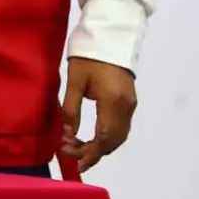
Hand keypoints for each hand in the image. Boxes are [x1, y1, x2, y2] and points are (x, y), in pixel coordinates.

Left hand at [60, 56, 136, 172]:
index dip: (89, 153)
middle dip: (93, 152)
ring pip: (119, 136)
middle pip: (113, 141)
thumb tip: (67, 135)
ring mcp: (131, 105)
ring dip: (100, 146)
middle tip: (70, 155)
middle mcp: (126, 107)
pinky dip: (107, 137)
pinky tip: (91, 137)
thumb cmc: (87, 56)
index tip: (74, 162)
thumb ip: (71, 109)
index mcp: (112, 102)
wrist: (109, 36)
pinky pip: (121, 127)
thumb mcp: (74, 81)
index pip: (104, 138)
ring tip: (78, 148)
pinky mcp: (130, 101)